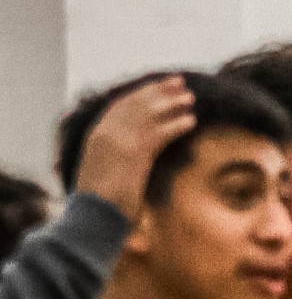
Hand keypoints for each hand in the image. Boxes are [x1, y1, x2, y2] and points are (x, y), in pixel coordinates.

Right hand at [74, 76, 197, 219]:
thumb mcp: (105, 174)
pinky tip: (191, 120)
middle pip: (136, 104)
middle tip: (179, 82)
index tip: (157, 87)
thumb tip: (131, 161)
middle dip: (158, 91)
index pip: (121, 107)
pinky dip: (176, 124)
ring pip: (149, 115)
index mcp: (96, 136)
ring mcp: (119, 142)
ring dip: (171, 103)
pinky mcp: (134, 154)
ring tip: (190, 97)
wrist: (93, 215)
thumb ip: (117, 161)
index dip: (141, 94)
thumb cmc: (100, 202)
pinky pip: (159, 133)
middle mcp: (106, 134)